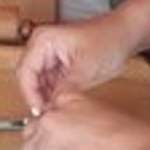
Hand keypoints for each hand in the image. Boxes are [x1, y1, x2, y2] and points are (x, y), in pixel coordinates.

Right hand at [15, 17, 133, 112]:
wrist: (124, 35)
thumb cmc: (108, 40)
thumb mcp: (86, 68)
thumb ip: (67, 89)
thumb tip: (53, 107)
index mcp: (43, 40)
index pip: (25, 72)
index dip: (30, 94)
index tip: (40, 111)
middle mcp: (41, 45)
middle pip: (28, 77)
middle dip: (36, 97)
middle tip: (47, 115)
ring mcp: (48, 54)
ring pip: (37, 82)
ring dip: (44, 97)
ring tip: (55, 111)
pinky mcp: (57, 62)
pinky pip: (48, 82)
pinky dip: (52, 94)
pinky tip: (60, 104)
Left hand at [22, 94, 149, 149]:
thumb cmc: (138, 145)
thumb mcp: (108, 116)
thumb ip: (85, 121)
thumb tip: (79, 137)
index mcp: (68, 100)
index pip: (48, 112)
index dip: (57, 130)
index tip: (66, 140)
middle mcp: (51, 118)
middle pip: (33, 131)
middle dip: (46, 144)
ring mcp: (45, 143)